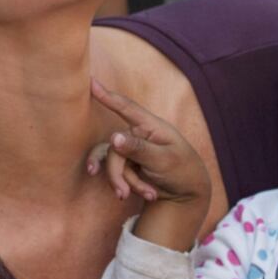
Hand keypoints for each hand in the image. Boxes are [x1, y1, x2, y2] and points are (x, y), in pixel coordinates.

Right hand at [88, 78, 209, 250]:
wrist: (187, 194)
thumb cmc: (182, 170)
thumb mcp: (164, 160)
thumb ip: (138, 148)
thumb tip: (113, 137)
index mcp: (150, 126)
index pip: (126, 108)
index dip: (107, 96)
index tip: (90, 82)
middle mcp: (138, 134)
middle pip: (113, 149)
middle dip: (117, 173)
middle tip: (123, 194)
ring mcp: (131, 150)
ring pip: (112, 163)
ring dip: (124, 182)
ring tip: (143, 196)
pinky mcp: (128, 164)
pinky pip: (118, 174)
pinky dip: (129, 186)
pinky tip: (145, 195)